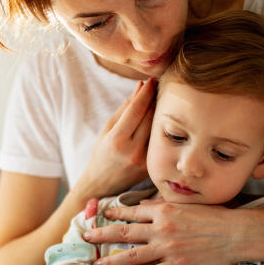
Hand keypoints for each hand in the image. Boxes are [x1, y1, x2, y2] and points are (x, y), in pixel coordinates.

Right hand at [76, 78, 155, 198]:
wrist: (102, 185)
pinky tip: (161, 119)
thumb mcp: (107, 129)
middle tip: (159, 86)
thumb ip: (124, 109)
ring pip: (157, 129)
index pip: (136, 110)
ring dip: (160, 112)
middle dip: (155, 99)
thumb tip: (140, 87)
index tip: (152, 80)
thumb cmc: (102, 153)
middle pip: (150, 117)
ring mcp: (145, 161)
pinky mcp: (152, 166)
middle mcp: (133, 151)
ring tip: (161, 99)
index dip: (146, 93)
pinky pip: (159, 141)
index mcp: (117, 140)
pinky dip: (160, 128)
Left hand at [83, 200, 242, 264]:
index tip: (102, 213)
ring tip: (96, 263)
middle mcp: (160, 228)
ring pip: (131, 254)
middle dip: (101, 234)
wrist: (236, 234)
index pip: (132, 211)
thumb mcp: (190, 205)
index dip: (115, 213)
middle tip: (85, 235)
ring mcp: (166, 248)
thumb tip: (150, 207)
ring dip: (110, 259)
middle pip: (124, 232)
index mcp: (164, 210)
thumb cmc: (217, 218)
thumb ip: (168, 207)